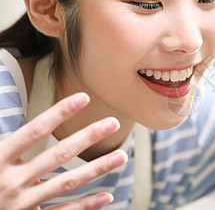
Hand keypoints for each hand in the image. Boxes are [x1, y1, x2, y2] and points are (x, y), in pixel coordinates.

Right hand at [0, 92, 127, 208]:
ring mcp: (22, 205)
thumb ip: (8, 142)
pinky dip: (85, 205)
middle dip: (88, 136)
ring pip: (67, 183)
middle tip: (114, 122)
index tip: (84, 97)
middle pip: (58, 154)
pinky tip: (106, 196)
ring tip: (122, 156)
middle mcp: (10, 182)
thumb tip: (17, 119)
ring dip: (97, 169)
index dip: (59, 113)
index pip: (34, 131)